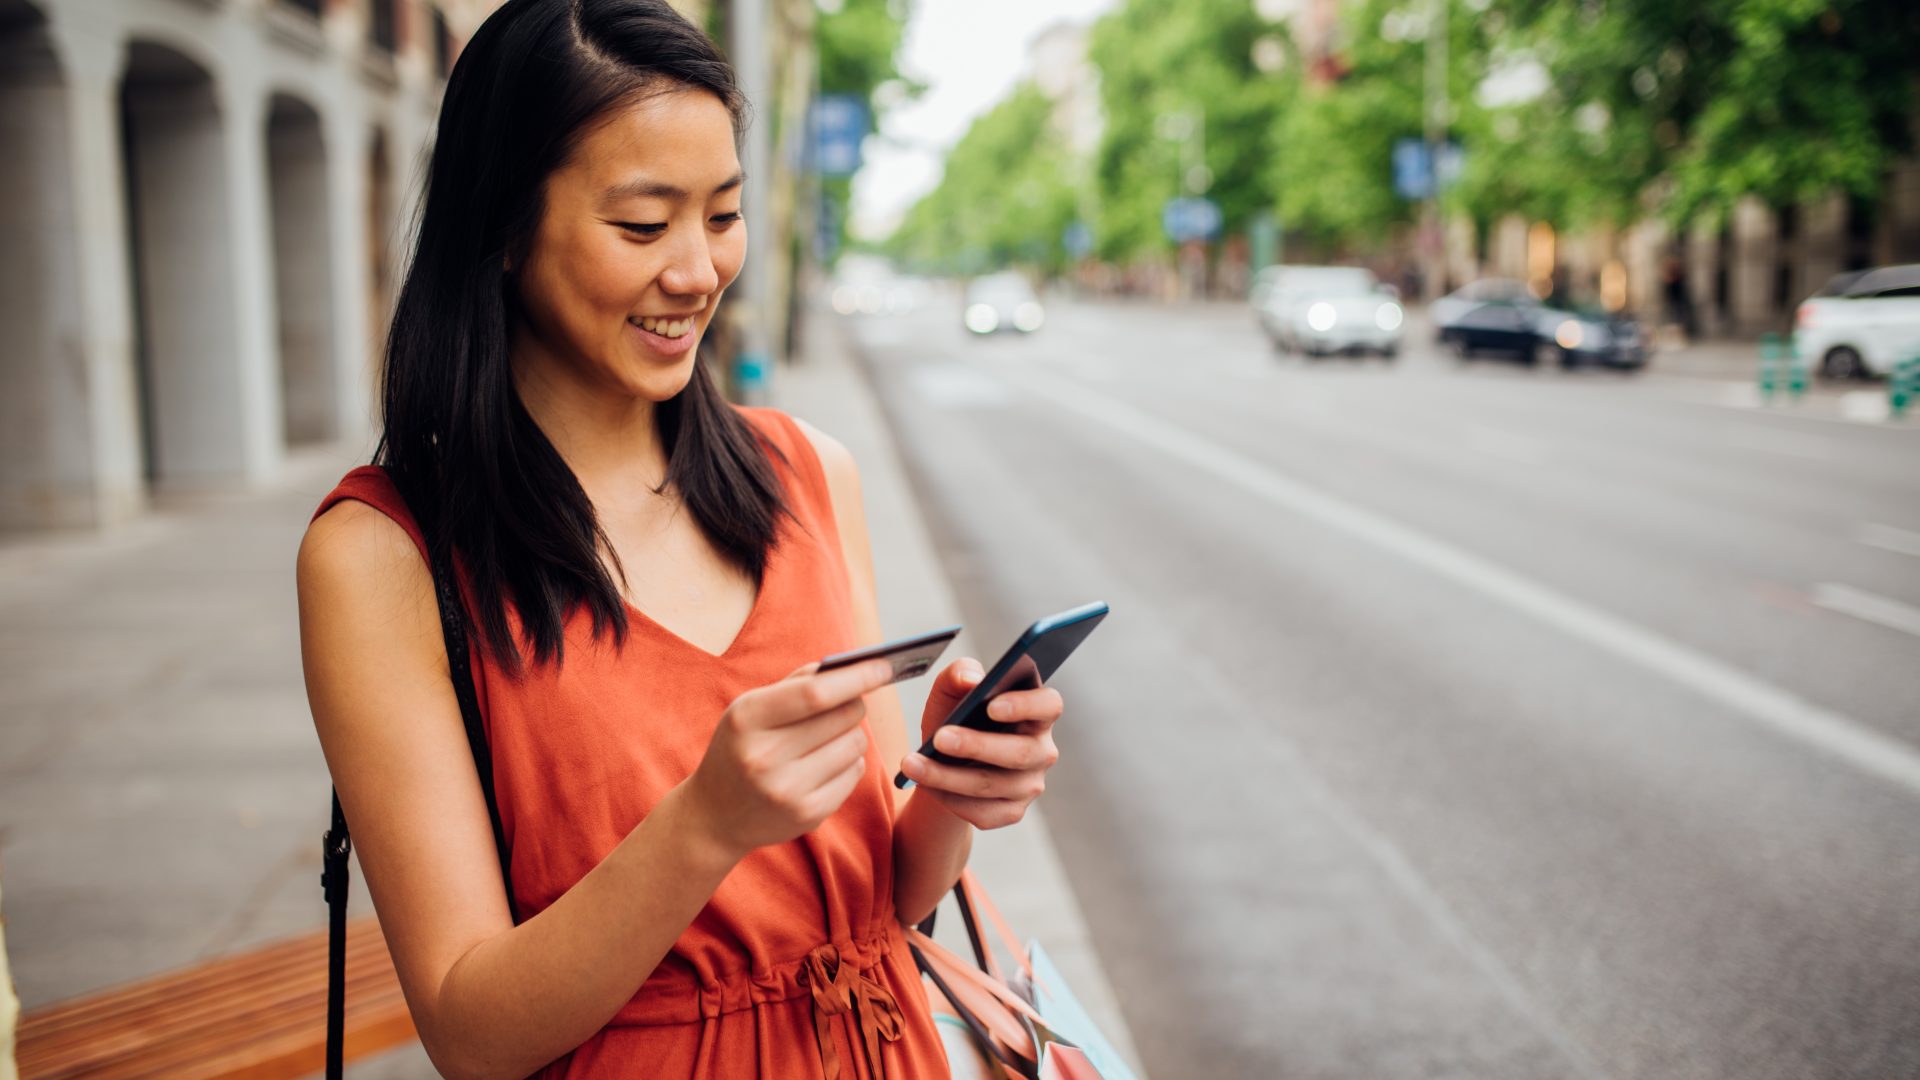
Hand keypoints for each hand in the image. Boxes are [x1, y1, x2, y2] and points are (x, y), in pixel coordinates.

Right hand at [682, 659, 894, 859]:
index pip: (816, 693)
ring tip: (826, 740)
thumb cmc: (741, 748)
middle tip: (846, 704)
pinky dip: (849, 762)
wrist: (715, 816)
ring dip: (851, 735)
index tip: (884, 667)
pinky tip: (823, 766)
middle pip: (843, 717)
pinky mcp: (807, 814)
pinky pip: (855, 773)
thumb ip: (796, 684)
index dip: (856, 677)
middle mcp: (764, 756)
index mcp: (747, 718)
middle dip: (855, 704)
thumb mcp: (751, 710)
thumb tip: (851, 666)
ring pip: (855, 744)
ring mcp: (786, 790)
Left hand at [898, 659, 1062, 829]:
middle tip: (940, 738)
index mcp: (1036, 712)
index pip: (1049, 705)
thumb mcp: (950, 691)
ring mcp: (1030, 784)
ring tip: (912, 764)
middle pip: (1020, 752)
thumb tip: (970, 680)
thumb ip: (960, 673)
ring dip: (948, 776)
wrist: (941, 761)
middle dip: (977, 745)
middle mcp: (1041, 750)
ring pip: (992, 784)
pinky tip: (926, 785)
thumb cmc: (954, 716)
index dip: (1026, 705)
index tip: (991, 705)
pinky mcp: (1012, 811)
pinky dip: (949, 799)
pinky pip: (983, 812)